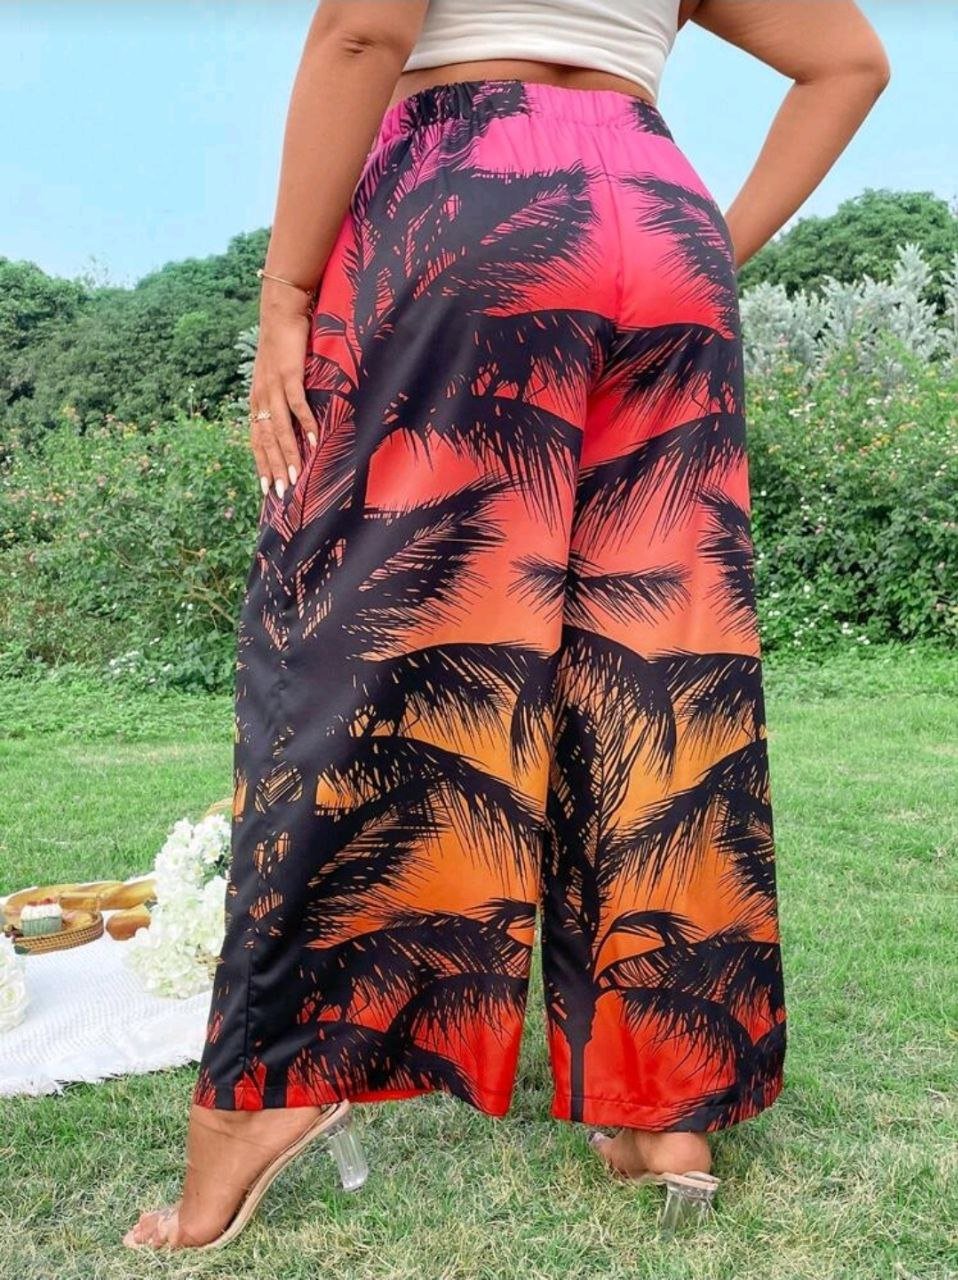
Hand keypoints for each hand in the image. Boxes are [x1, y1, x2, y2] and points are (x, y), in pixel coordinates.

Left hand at [248, 279, 317, 498]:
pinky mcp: (289, 374)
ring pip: (278, 428)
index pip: (256, 439)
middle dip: (272, 468)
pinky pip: (296, 404)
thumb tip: (293, 423)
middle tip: (279, 494)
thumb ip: (281, 399)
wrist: (281, 311)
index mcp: (256, 399)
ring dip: (287, 454)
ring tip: (296, 476)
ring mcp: (273, 386)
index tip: (265, 489)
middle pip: (264, 440)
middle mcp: (260, 396)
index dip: (261, 464)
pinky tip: (313, 440)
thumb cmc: (283, 345)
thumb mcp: (277, 376)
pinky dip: (304, 423)